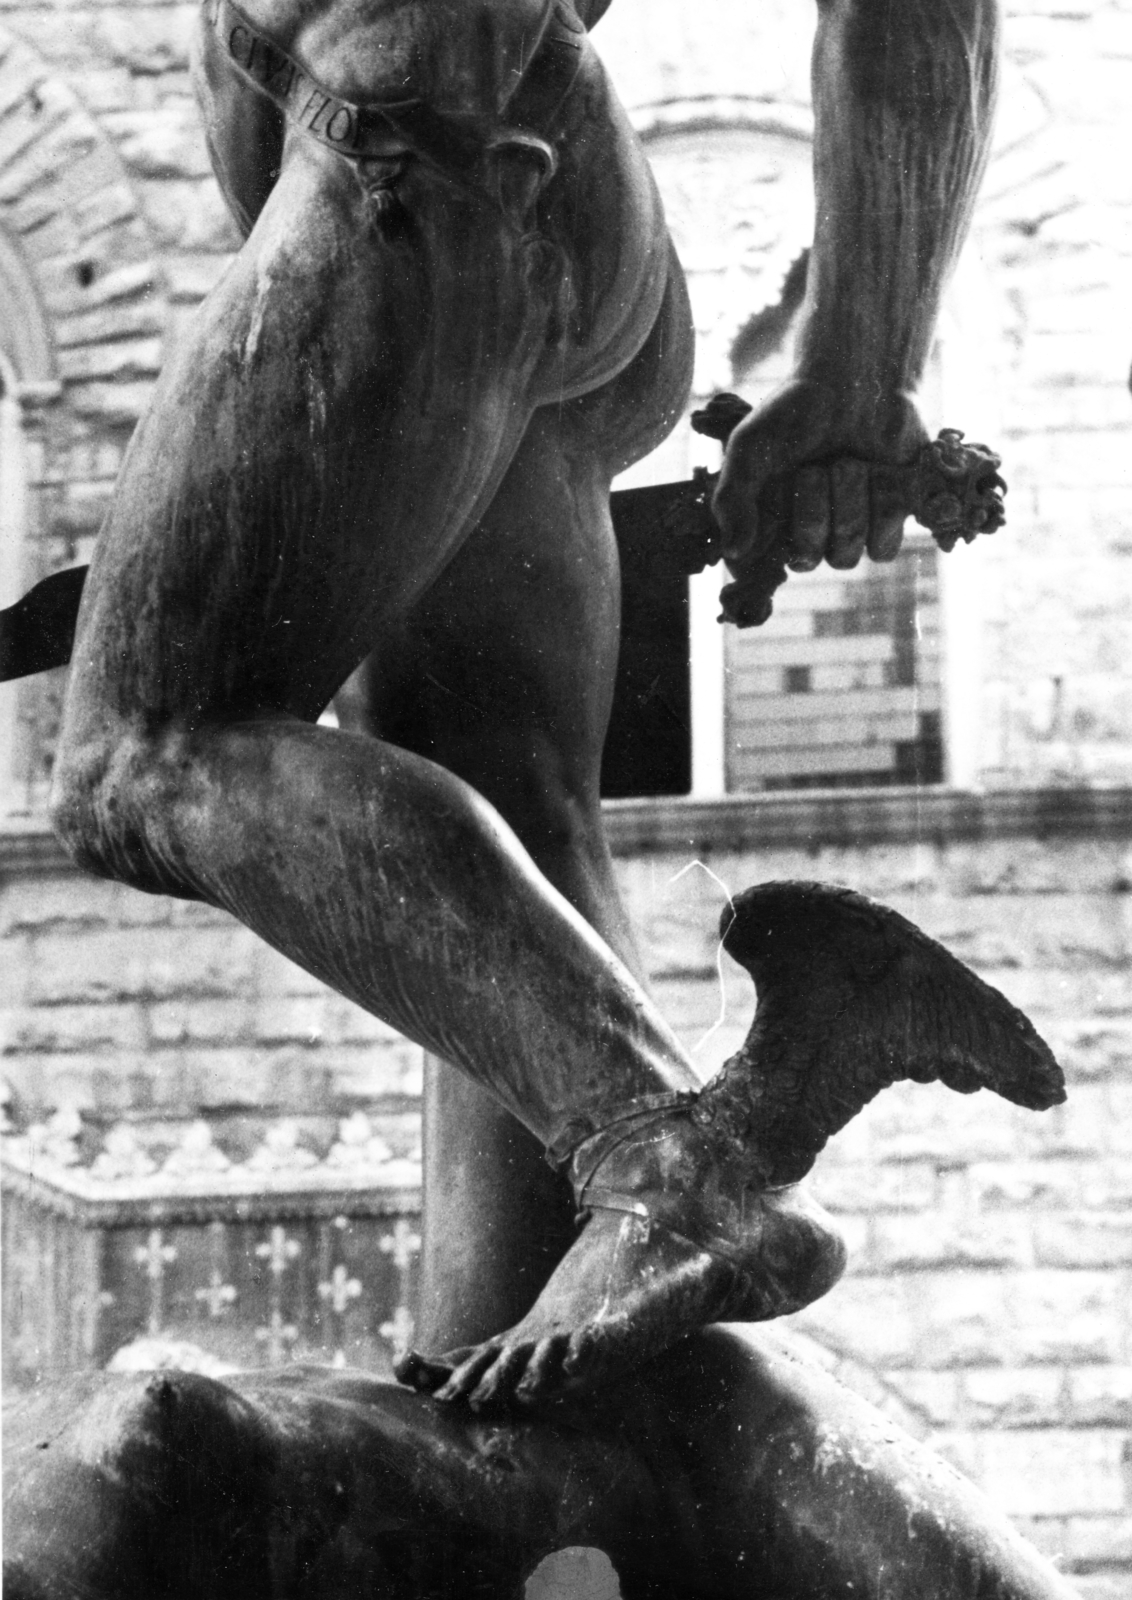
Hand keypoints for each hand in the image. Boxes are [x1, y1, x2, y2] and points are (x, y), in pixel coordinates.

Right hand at [712, 378, 929, 574]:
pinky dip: (882, 508)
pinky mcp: (888, 522)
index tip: (769, 533)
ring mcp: (847, 530)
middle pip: (807, 559)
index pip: (754, 570)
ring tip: (846, 462)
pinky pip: (884, 548)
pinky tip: (878, 473)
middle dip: (813, 512)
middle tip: (812, 469)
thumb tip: (732, 552)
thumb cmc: (795, 412)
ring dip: (849, 504)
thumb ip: (733, 498)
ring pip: (847, 556)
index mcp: (767, 521)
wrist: (856, 380)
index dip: (760, 562)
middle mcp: (805, 533)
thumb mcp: (749, 447)